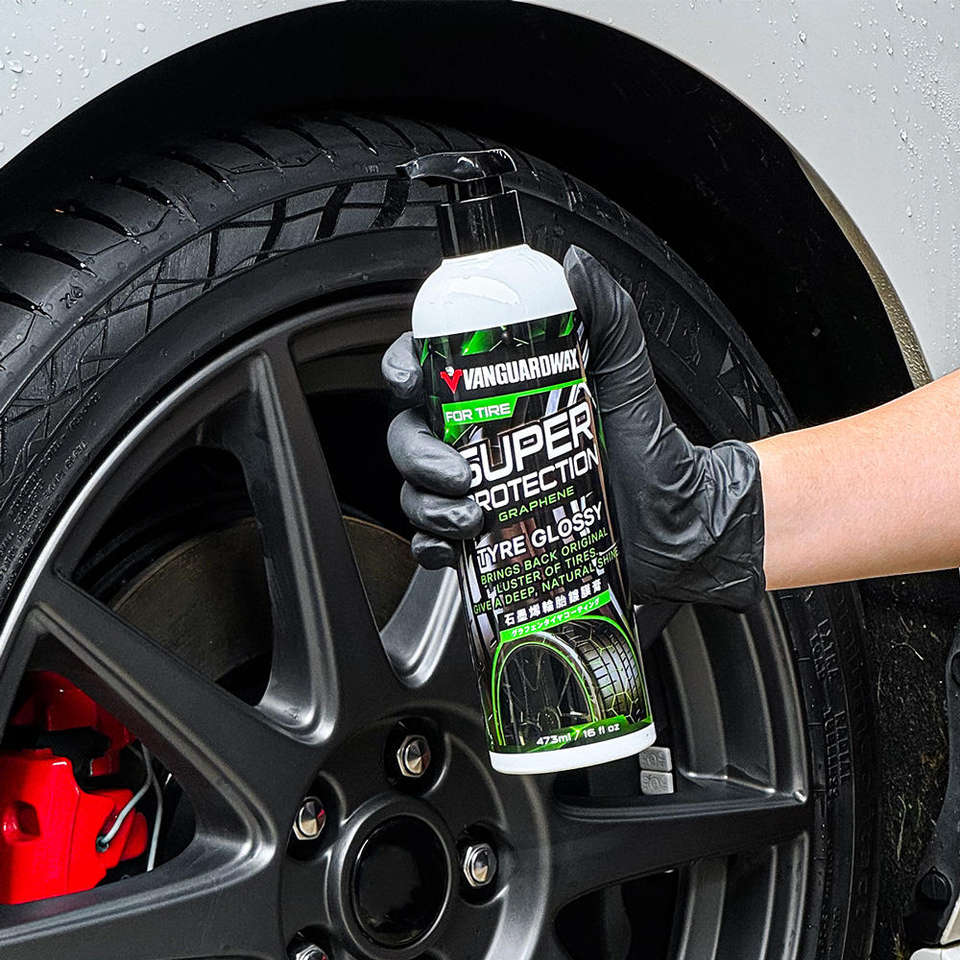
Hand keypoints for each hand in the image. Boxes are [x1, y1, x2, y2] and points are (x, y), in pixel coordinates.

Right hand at [382, 245, 764, 607]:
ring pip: (416, 489)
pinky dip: (431, 546)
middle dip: (418, 453)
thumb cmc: (653, 454)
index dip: (403, 369)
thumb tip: (576, 266)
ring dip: (428, 504)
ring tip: (473, 517)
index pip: (432, 371)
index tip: (410, 381)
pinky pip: (435, 539)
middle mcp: (483, 440)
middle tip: (460, 472)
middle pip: (412, 433)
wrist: (678, 530)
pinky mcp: (486, 538)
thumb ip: (609, 317)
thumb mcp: (630, 380)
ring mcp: (481, 490)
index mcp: (501, 394)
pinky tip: (449, 549)